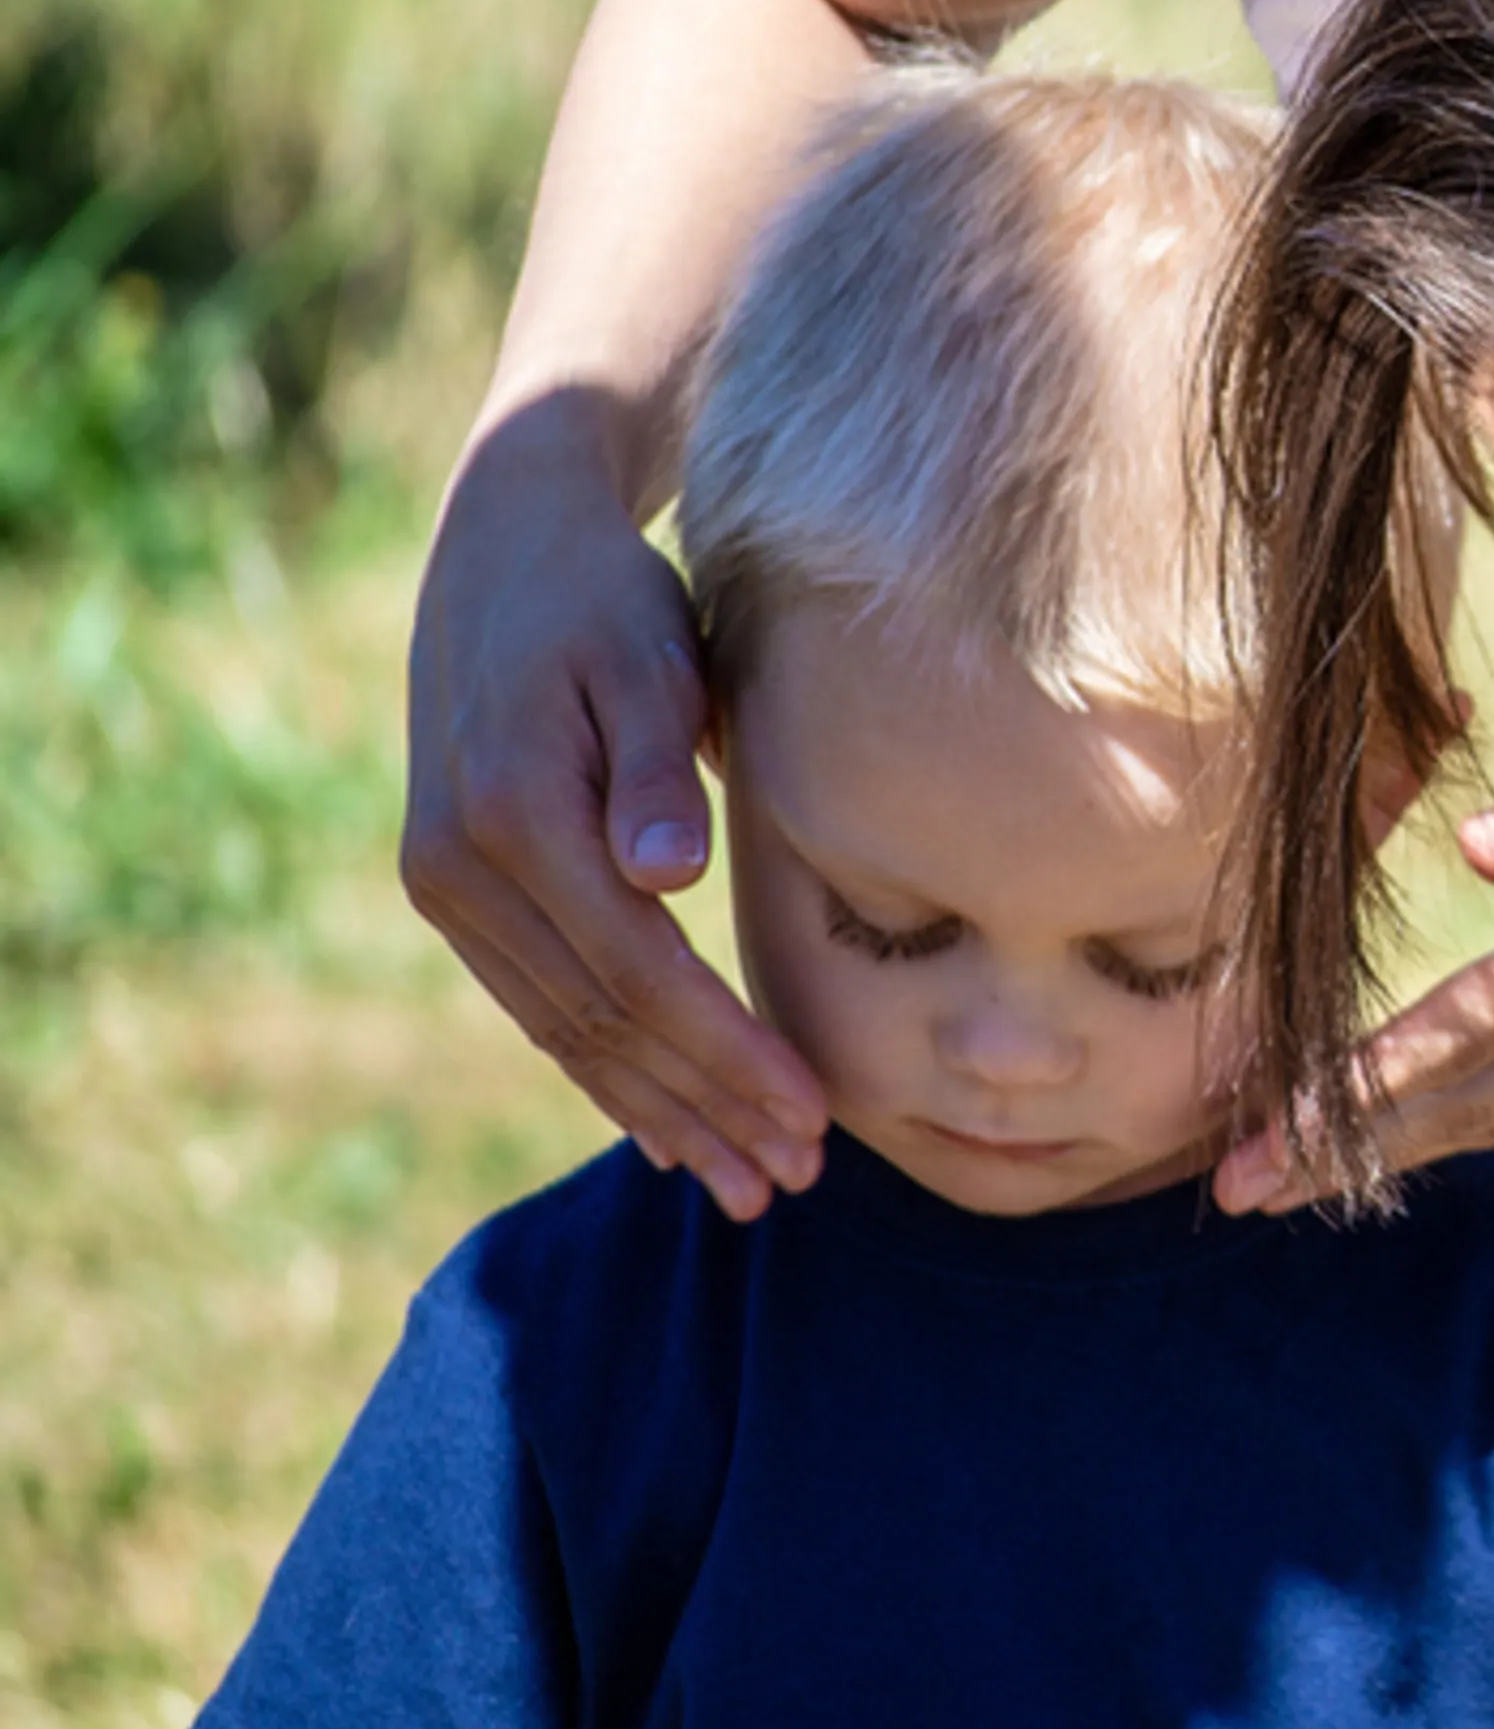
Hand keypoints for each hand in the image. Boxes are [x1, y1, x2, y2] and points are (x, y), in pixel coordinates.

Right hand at [399, 391, 828, 1215]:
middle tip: (789, 1181)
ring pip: (567, 1032)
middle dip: (704, 1108)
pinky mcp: (456, 891)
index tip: (811, 1113)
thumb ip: (659, 766)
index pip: (639, 973)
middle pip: (602, 1023)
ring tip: (744, 1184)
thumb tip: (666, 876)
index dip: (727, 1053)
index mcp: (514, 814)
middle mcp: (461, 867)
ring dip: (660, 1114)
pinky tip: (667, 1129)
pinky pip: (541, 1005)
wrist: (508, 544)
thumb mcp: (649, 655)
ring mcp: (447, 886)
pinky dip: (607, 1071)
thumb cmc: (609, 596)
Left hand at [1213, 668, 1493, 1209]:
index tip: (1267, 1128)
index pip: (1462, 1030)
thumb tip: (1469, 849)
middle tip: (1235, 1191)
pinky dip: (1481, 1123)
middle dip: (1349, 1152)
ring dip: (1406, 1151)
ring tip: (1305, 1182)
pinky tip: (1424, 1135)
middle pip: (1469, 1104)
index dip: (1357, 1085)